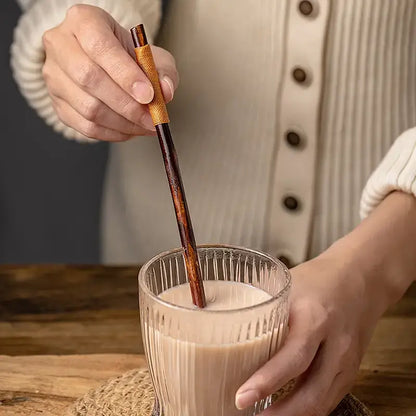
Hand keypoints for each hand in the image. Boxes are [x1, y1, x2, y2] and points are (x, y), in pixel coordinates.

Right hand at [42, 4, 177, 140]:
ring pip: (88, 108)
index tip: (149, 96)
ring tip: (146, 126)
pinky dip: (113, 133)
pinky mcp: (57, 103)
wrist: (108, 64)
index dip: (126, 75)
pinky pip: (85, 127)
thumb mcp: (152, 54)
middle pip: (90, 79)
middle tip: (152, 119)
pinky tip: (130, 130)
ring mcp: (54, 76)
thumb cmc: (129, 56)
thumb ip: (163, 71)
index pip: (100, 47)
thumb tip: (165, 92)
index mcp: (84, 20)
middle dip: (128, 106)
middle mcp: (61, 44)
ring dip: (124, 124)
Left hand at [235, 251, 380, 415]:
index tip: (241, 398)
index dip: (267, 382)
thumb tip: (230, 328)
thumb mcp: (288, 287)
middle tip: (246, 414)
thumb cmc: (319, 279)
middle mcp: (336, 344)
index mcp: (316, 318)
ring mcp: (348, 360)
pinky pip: (330, 399)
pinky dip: (308, 410)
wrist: (362, 278)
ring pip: (322, 403)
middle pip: (311, 392)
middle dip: (279, 414)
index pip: (293, 357)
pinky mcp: (352, 370)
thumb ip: (267, 311)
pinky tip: (288, 412)